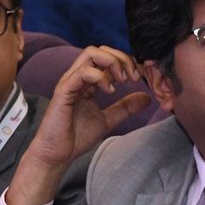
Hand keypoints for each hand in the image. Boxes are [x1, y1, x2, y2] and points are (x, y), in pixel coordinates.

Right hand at [6, 46, 150, 204]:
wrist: (57, 154)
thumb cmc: (77, 136)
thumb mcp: (108, 119)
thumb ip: (125, 107)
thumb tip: (147, 97)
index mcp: (87, 81)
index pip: (107, 58)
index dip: (126, 63)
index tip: (140, 78)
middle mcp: (78, 77)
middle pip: (100, 50)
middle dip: (121, 58)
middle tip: (134, 77)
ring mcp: (70, 81)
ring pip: (91, 53)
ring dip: (112, 63)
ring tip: (122, 81)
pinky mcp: (64, 90)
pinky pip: (82, 72)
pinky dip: (100, 77)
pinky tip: (110, 91)